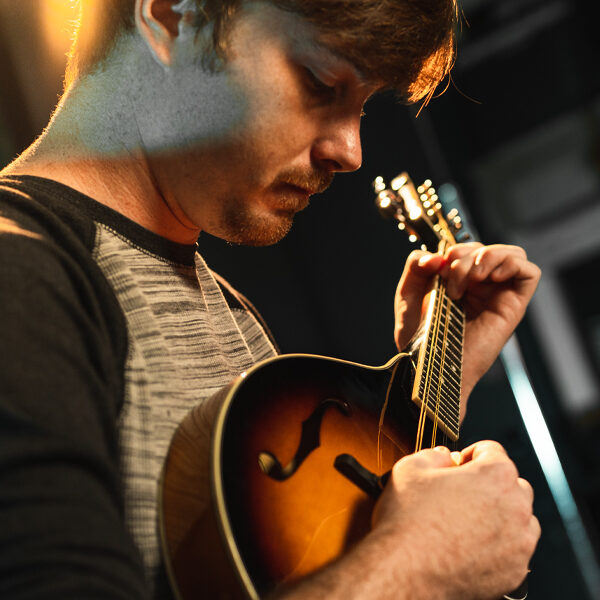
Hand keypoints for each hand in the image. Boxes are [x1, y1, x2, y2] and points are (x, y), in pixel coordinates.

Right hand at [370, 441, 539, 599]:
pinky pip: (514, 551)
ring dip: (500, 514)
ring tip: (467, 520)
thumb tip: (443, 457)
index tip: (457, 465)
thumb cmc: (407, 520)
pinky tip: (470, 545)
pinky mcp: (514, 572)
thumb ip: (433, 455)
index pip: (492, 450)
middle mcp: (516, 507)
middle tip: (460, 492)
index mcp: (495, 475)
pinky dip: (498, 545)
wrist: (404, 572)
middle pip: (512, 484)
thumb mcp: (410, 469)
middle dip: (489, 483)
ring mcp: (519, 543)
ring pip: (520, 518)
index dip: (470, 454)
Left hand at [394, 243, 540, 417]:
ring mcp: (499, 296)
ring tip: (468, 280)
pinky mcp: (514, 307)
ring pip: (512, 254)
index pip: (469, 248)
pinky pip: (529, 272)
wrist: (429, 367)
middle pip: (487, 248)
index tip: (438, 269)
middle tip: (449, 280)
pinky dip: (510, 264)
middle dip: (464, 255)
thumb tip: (437, 255)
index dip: (454, 250)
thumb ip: (415, 267)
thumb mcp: (408, 295)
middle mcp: (483, 288)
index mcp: (461, 283)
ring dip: (487, 256)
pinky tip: (487, 278)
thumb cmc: (419, 339)